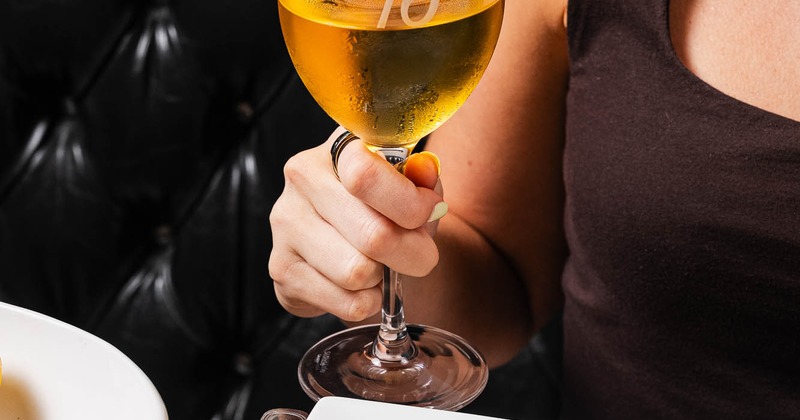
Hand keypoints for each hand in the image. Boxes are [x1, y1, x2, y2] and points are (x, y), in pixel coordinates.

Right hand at [269, 127, 445, 321]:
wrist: (342, 235)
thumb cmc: (383, 204)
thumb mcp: (410, 184)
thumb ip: (423, 181)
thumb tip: (425, 182)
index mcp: (339, 148)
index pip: (366, 175)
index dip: (408, 203)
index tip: (426, 213)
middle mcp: (303, 178)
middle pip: (373, 235)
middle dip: (412, 254)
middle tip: (419, 254)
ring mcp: (286, 224)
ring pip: (357, 273)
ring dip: (383, 279)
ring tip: (380, 266)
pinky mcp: (282, 269)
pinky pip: (346, 303)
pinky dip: (366, 302)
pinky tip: (360, 285)